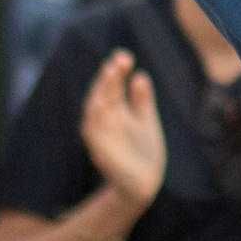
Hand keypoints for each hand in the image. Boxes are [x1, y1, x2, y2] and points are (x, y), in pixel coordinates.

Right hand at [79, 49, 164, 208]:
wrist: (144, 184)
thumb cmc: (142, 153)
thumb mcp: (146, 122)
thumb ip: (142, 101)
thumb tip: (141, 75)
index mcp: (115, 112)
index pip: (112, 87)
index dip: (116, 71)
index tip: (125, 56)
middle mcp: (105, 122)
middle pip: (102, 94)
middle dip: (109, 78)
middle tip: (119, 60)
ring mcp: (101, 137)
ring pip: (95, 111)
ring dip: (101, 92)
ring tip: (110, 74)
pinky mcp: (101, 153)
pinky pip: (94, 135)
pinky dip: (96, 120)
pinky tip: (101, 104)